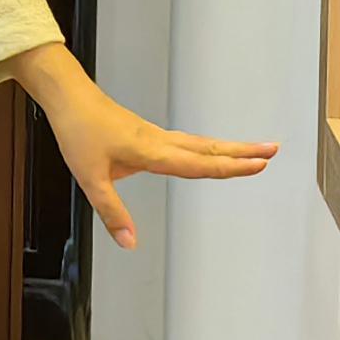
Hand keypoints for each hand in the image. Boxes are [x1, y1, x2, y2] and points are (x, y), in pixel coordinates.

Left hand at [15, 44, 278, 249]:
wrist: (67, 95)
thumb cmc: (78, 132)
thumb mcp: (90, 178)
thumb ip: (112, 212)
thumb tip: (130, 243)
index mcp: (153, 153)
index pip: (200, 164)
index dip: (230, 167)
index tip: (259, 166)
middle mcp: (160, 142)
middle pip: (209, 149)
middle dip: (242, 152)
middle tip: (273, 151)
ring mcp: (155, 135)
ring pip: (200, 143)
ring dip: (228, 147)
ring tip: (253, 150)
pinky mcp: (146, 132)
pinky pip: (186, 141)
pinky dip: (206, 146)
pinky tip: (207, 150)